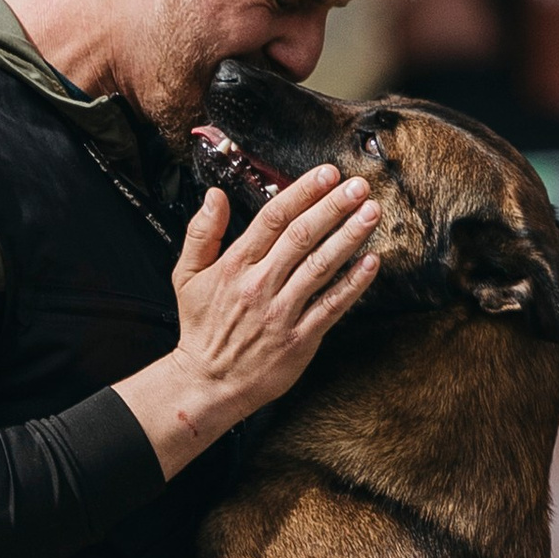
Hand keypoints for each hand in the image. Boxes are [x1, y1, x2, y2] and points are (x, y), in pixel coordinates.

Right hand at [115, 165, 378, 475]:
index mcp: (235, 265)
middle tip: (359, 186)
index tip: (327, 175)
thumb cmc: (201, 328)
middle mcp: (260, 285)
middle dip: (333, 207)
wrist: (208, 383)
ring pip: (320, 266)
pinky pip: (331, 306)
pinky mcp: (300, 339)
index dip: (303, 193)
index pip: (273, 219)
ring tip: (371, 213)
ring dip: (349, 237)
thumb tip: (214, 196)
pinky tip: (372, 263)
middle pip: (302, 236)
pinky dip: (353, 284)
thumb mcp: (186, 275)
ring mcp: (282, 312)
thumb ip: (201, 233)